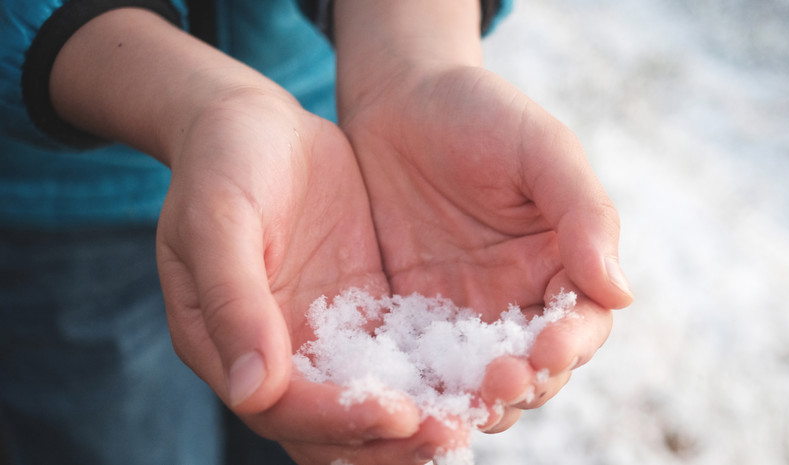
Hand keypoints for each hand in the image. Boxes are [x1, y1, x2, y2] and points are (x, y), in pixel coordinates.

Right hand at [156, 89, 464, 463]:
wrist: (255, 126)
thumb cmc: (223, 163)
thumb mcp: (217, 219)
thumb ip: (234, 301)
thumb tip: (254, 391)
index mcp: (229, 346)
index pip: (285, 410)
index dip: (339, 420)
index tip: (398, 414)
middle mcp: (282, 357)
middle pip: (337, 427)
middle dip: (393, 439)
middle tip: (454, 430)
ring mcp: (327, 337)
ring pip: (377, 400)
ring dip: (425, 414)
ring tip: (483, 408)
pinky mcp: (366, 312)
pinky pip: (404, 356)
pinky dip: (439, 372)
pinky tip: (487, 366)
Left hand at [339, 64, 633, 431]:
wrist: (398, 102)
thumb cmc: (479, 113)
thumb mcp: (541, 149)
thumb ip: (584, 213)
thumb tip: (621, 293)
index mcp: (560, 262)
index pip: (582, 323)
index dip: (572, 343)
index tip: (550, 349)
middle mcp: (516, 297)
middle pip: (536, 365)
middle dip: (525, 383)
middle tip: (500, 385)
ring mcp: (462, 312)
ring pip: (480, 379)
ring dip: (478, 400)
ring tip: (462, 404)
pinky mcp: (410, 316)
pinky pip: (422, 363)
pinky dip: (423, 387)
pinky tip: (411, 396)